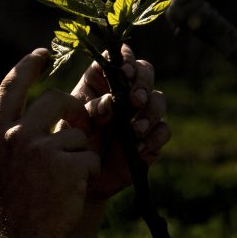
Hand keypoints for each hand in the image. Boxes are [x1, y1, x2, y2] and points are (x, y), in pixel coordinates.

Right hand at [0, 49, 100, 237]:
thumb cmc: (6, 213)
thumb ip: (4, 142)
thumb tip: (15, 119)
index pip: (11, 87)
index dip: (28, 66)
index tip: (43, 53)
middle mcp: (17, 137)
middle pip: (55, 99)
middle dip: (72, 109)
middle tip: (77, 125)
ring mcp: (43, 150)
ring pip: (76, 134)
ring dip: (77, 155)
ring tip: (60, 185)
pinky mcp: (69, 166)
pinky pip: (89, 158)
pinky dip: (86, 175)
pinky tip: (70, 194)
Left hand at [69, 44, 169, 202]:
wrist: (81, 178)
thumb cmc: (72, 144)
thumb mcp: (74, 123)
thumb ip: (91, 109)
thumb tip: (110, 101)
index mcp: (102, 82)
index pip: (119, 58)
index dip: (125, 59)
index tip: (124, 71)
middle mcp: (124, 93)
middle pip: (146, 71)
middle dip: (143, 83)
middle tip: (135, 100)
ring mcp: (141, 114)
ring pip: (159, 99)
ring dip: (150, 112)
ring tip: (134, 129)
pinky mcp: (152, 137)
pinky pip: (163, 131)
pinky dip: (153, 138)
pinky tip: (138, 148)